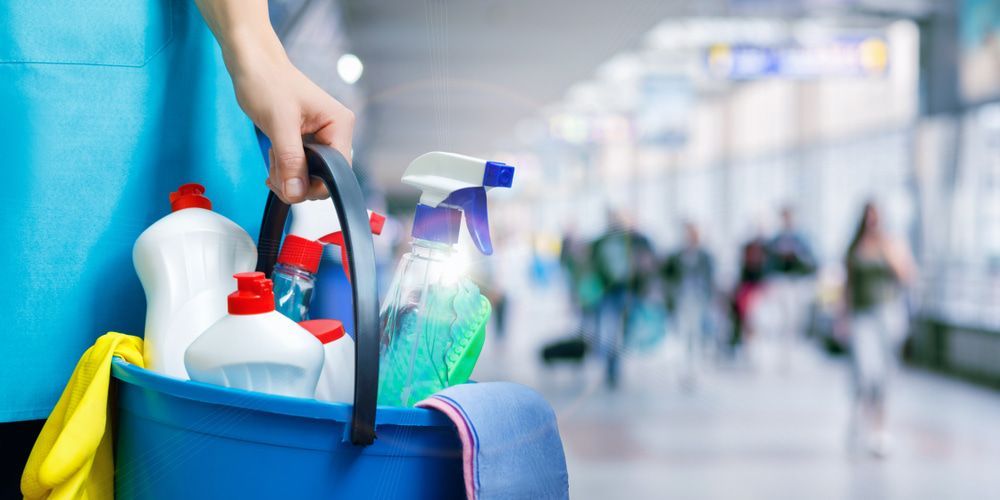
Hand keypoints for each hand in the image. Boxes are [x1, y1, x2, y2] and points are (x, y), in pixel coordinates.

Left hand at [231, 49, 354, 202]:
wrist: (251, 63)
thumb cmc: (267, 81)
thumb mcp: (279, 123)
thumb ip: (290, 160)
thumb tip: (296, 193)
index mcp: (340, 124)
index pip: (339, 171)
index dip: (314, 184)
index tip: (288, 184)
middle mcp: (336, 132)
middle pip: (326, 177)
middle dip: (298, 181)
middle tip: (275, 171)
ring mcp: (322, 137)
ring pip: (311, 175)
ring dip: (288, 176)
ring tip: (272, 158)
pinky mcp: (307, 141)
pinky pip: (301, 167)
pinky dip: (285, 169)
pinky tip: (273, 157)